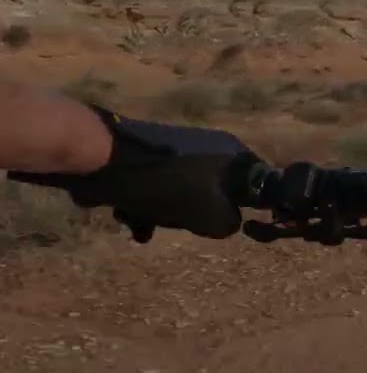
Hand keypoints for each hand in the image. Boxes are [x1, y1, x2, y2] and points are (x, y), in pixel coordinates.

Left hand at [10, 112, 260, 240]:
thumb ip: (230, 223)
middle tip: (181, 221)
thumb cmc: (165, 184)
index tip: (227, 221)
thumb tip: (227, 222)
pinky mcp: (148, 161)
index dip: (250, 208)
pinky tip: (127, 217)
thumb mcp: (211, 215)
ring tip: (144, 222)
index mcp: (232, 153)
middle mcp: (210, 149)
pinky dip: (144, 208)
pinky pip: (157, 192)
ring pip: (184, 197)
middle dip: (196, 216)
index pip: (259, 185)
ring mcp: (177, 154)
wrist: (101, 156)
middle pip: (219, 195)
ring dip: (165, 216)